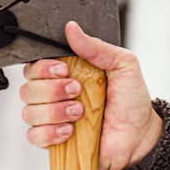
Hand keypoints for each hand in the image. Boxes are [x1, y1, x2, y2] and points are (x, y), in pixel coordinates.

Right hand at [20, 21, 163, 169]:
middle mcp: (55, 95)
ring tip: (79, 112)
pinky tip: (70, 130)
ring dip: (54, 111)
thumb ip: (97, 47)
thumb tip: (72, 29)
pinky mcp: (54, 141)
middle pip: (28, 88)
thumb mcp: (123, 66)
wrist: (141, 135)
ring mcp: (53, 119)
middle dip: (52, 90)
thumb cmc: (131, 102)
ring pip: (29, 112)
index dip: (44, 68)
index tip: (64, 70)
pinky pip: (34, 136)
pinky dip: (50, 132)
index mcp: (66, 74)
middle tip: (77, 91)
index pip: (35, 66)